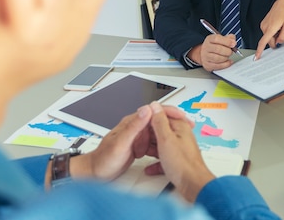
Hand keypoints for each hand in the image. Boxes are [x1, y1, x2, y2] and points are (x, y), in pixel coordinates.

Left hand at [68, 104, 190, 181]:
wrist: (95, 173)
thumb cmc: (104, 159)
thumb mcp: (121, 143)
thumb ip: (134, 126)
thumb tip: (147, 109)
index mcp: (133, 122)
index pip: (156, 112)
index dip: (171, 113)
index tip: (183, 117)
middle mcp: (136, 127)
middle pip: (160, 122)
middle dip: (175, 125)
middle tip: (188, 130)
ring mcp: (138, 137)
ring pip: (159, 133)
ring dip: (170, 137)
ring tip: (181, 142)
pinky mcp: (139, 147)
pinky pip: (155, 144)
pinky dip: (163, 147)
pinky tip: (168, 153)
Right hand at [146, 102, 214, 201]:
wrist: (193, 185)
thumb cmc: (182, 164)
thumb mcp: (166, 139)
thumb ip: (159, 122)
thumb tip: (154, 106)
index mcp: (180, 126)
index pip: (163, 113)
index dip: (150, 116)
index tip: (140, 120)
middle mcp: (181, 135)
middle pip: (161, 128)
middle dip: (148, 133)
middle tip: (139, 138)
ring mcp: (179, 148)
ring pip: (161, 143)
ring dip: (151, 148)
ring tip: (142, 151)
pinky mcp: (177, 160)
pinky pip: (163, 157)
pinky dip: (155, 161)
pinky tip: (149, 167)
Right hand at [189, 33, 236, 71]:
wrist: (204, 54)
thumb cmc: (215, 46)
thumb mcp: (221, 39)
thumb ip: (229, 38)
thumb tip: (233, 42)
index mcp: (210, 39)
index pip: (217, 39)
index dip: (227, 41)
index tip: (233, 44)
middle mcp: (206, 47)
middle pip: (218, 49)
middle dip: (227, 51)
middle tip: (230, 52)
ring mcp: (206, 56)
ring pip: (217, 58)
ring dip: (226, 58)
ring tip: (227, 56)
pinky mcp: (207, 65)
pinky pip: (218, 66)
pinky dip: (225, 64)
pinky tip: (228, 61)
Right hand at [255, 0, 283, 59]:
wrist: (282, 4)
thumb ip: (283, 36)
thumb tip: (279, 43)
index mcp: (270, 28)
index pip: (263, 42)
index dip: (259, 50)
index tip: (256, 57)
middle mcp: (264, 27)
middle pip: (269, 41)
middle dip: (275, 40)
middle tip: (282, 32)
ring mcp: (263, 25)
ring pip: (268, 37)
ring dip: (274, 36)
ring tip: (279, 27)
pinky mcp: (263, 24)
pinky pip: (267, 33)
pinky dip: (272, 33)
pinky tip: (276, 26)